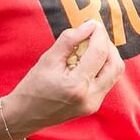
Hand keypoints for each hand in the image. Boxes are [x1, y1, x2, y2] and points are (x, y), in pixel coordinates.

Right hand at [7, 19, 124, 131]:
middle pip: (114, 63)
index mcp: (77, 85)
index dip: (99, 35)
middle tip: (94, 35)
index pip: (99, 53)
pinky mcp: (94, 106)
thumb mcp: (48, 59)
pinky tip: (88, 62)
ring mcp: (94, 103)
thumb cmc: (32, 87)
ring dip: (107, 56)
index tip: (94, 24)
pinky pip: (107, 81)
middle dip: (107, 45)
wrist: (24, 115)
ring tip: (90, 48)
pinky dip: (102, 68)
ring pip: (114, 73)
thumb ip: (69, 40)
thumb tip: (89, 25)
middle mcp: (90, 96)